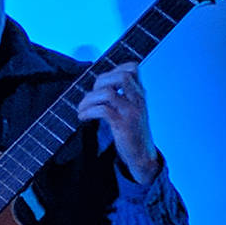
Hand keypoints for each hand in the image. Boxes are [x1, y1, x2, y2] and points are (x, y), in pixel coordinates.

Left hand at [77, 62, 160, 182]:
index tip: (101, 83)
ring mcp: (132, 111)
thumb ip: (122, 96)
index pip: (133, 68)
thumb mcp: (131, 110)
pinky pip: (103, 110)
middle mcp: (138, 99)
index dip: (114, 69)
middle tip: (91, 96)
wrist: (143, 156)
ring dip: (89, 99)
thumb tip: (98, 86)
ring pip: (108, 93)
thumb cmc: (133, 132)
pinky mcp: (124, 125)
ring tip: (82, 109)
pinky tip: (83, 117)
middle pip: (120, 76)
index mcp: (140, 94)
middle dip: (99, 82)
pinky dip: (88, 111)